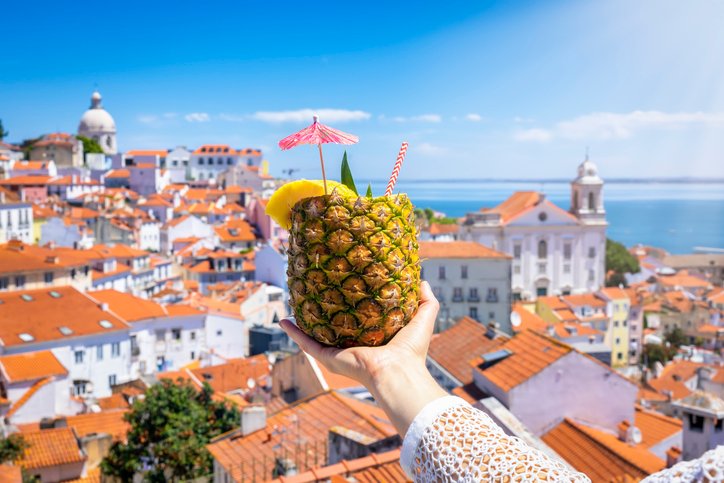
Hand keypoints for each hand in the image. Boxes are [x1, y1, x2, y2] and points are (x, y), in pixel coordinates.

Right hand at [280, 281, 448, 435]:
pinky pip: (307, 344)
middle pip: (333, 327)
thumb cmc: (412, 350)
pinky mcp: (328, 358)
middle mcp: (353, 346)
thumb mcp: (423, 318)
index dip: (349, 306)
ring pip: (314, 335)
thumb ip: (426, 300)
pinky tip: (283, 321)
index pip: (358, 320)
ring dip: (302, 323)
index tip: (341, 289)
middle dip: (323, 313)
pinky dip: (294, 333)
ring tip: (292, 304)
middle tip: (313, 293)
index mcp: (373, 338)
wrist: (398, 371)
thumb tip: (422, 281)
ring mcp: (339, 352)